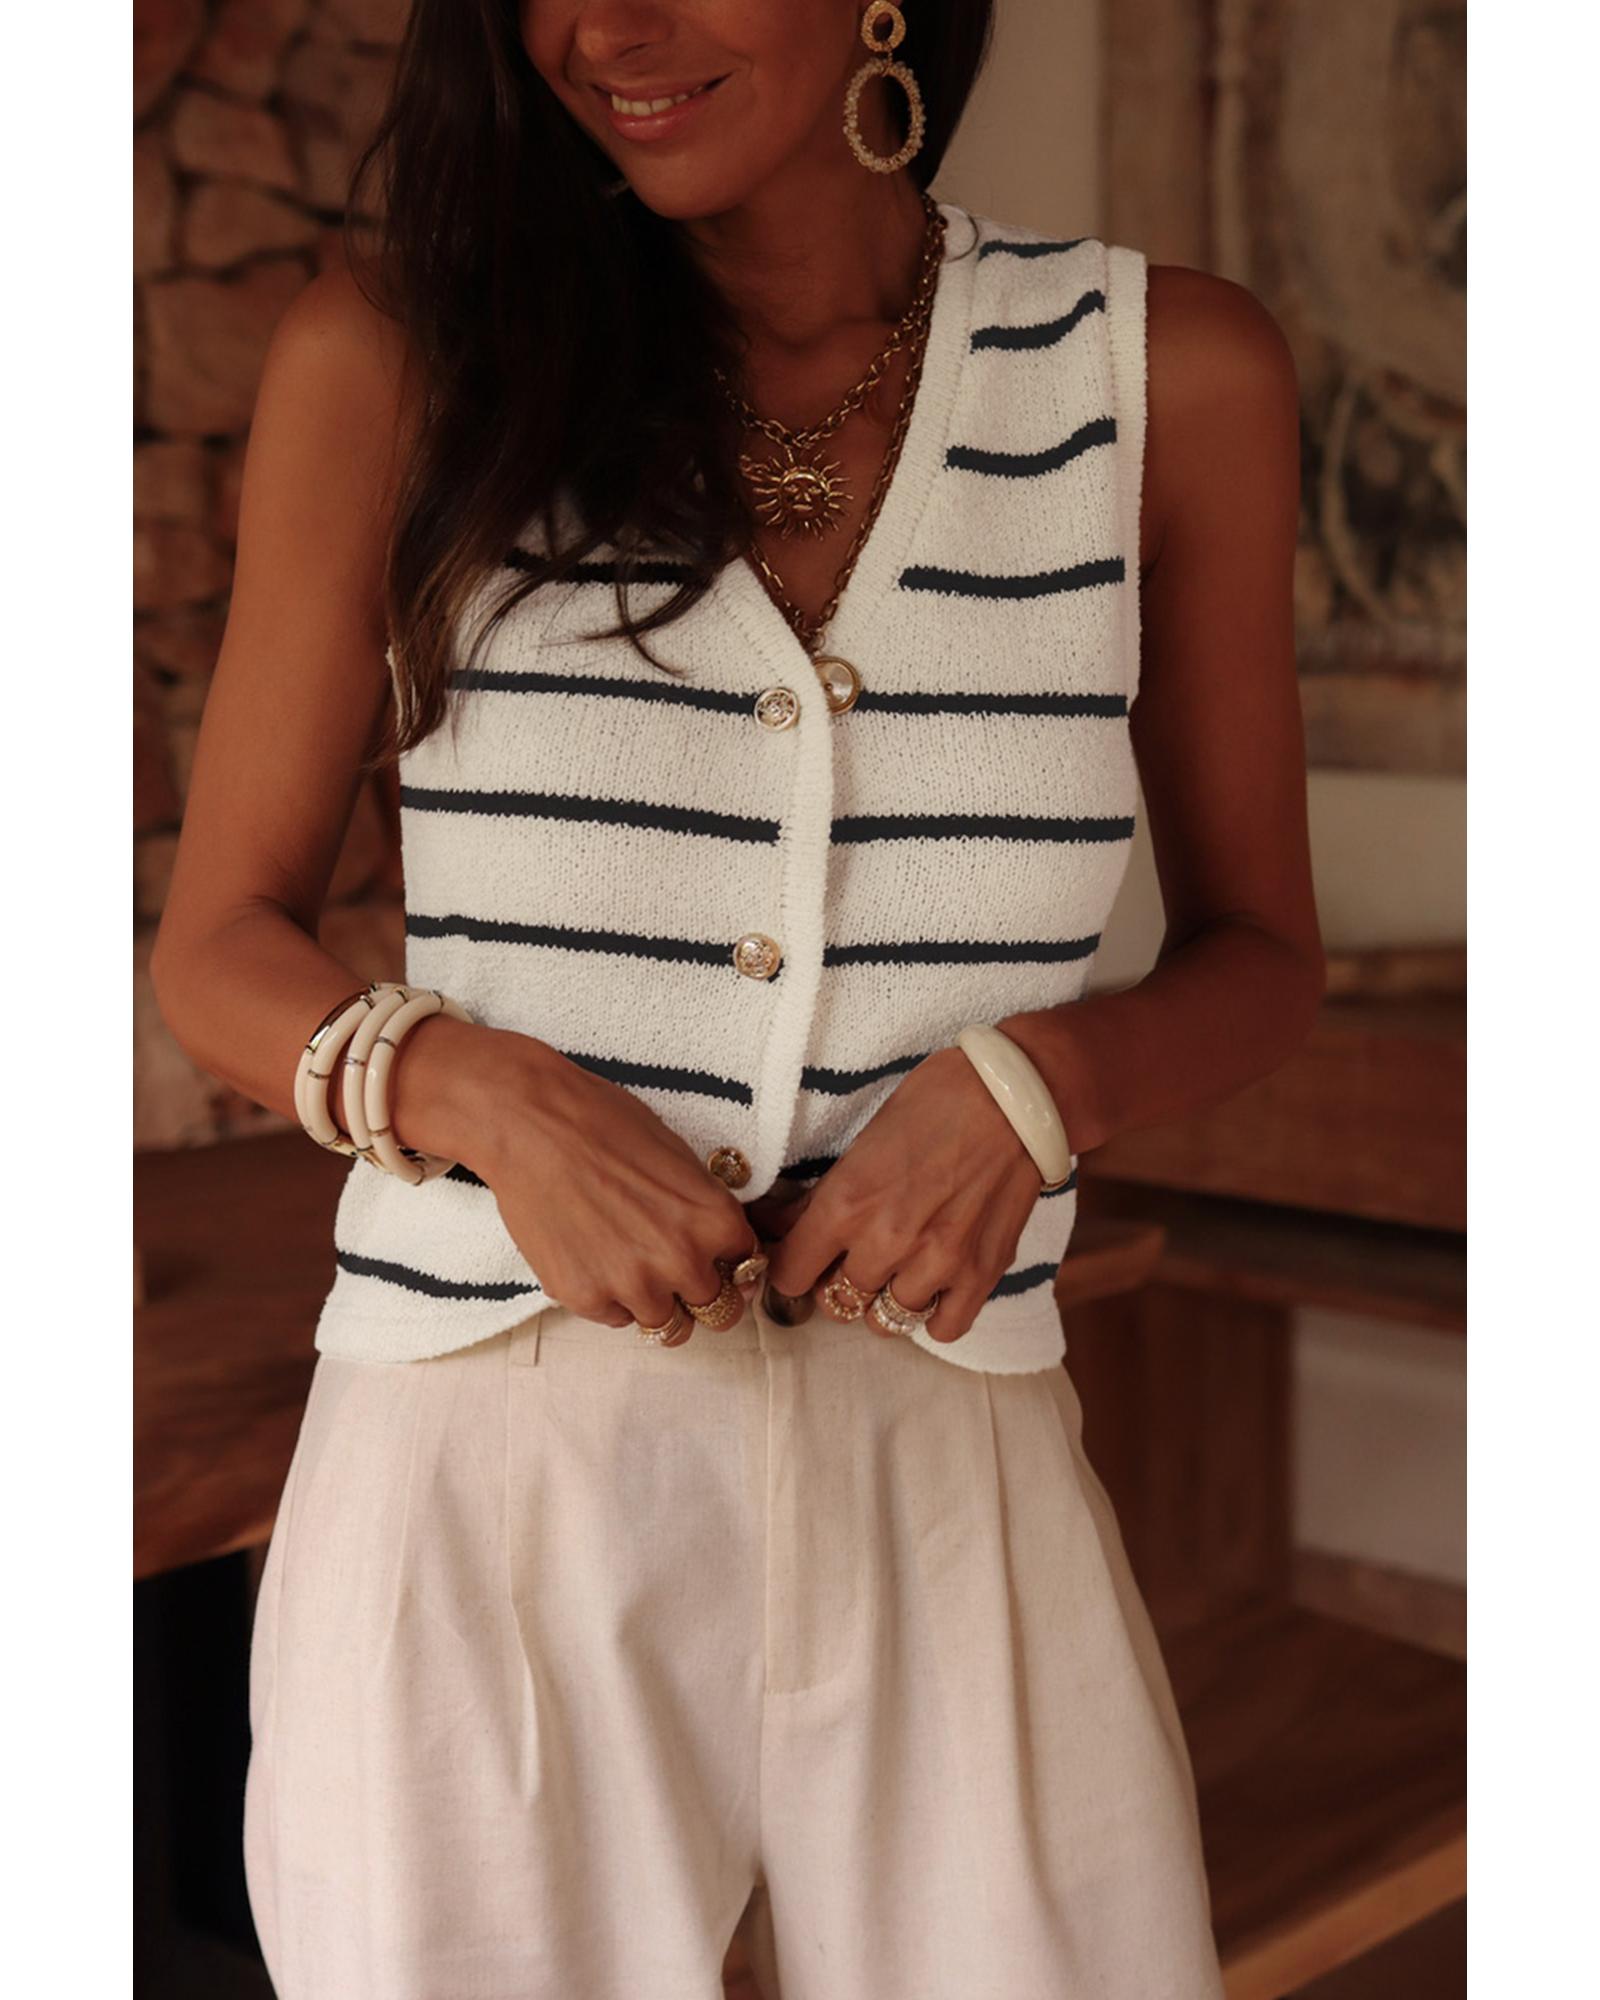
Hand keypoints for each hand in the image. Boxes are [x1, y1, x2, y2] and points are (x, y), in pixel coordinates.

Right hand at [471, 1038, 761, 1332]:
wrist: (532, 1124)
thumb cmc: (605, 1125)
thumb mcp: (680, 1159)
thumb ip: (705, 1210)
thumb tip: (722, 1245)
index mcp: (714, 1221)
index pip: (748, 1268)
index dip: (731, 1263)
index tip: (717, 1262)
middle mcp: (682, 1261)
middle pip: (716, 1310)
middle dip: (697, 1290)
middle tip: (671, 1268)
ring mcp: (632, 1285)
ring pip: (664, 1324)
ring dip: (652, 1300)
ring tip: (625, 1260)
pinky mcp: (584, 1297)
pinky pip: (614, 1318)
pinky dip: (608, 1297)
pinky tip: (591, 1256)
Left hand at [762, 1045, 1045, 1342]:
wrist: (1014, 1097)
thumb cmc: (934, 1103)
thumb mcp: (862, 1143)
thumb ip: (821, 1197)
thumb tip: (776, 1225)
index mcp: (847, 1202)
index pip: (790, 1275)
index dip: (791, 1268)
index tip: (802, 1259)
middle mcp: (888, 1240)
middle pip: (836, 1302)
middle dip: (838, 1281)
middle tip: (853, 1257)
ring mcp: (938, 1262)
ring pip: (884, 1321)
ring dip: (884, 1298)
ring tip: (896, 1267)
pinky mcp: (982, 1273)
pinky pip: (944, 1328)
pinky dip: (933, 1314)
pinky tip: (934, 1285)